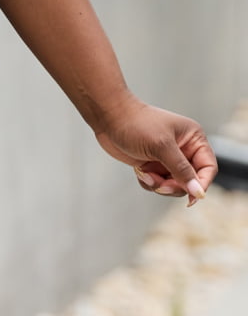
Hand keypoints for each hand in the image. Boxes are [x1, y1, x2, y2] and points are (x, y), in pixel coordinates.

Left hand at [93, 94, 217, 206]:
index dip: (202, 184)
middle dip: (175, 186)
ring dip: (159, 185)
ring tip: (145, 174)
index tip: (191, 198)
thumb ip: (181, 170)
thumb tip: (198, 192)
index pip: (208, 168)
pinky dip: (149, 182)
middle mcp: (184, 149)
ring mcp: (167, 158)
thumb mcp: (161, 147)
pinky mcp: (153, 164)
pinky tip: (139, 172)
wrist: (108, 117)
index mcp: (193, 139)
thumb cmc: (136, 124)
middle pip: (191, 180)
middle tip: (160, 186)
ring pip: (174, 185)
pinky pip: (158, 184)